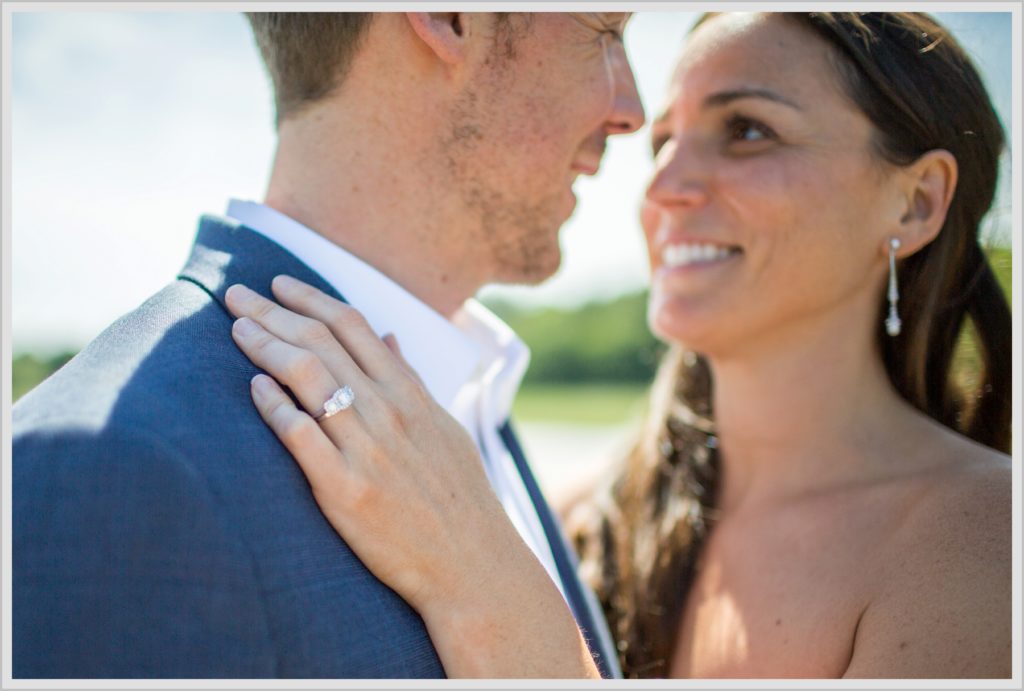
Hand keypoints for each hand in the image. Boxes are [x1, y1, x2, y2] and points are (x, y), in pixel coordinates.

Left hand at [225, 275, 520, 612]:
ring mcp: (367, 449)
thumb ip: (410, 380)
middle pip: (321, 341)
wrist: (472, 564)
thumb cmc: (459, 498)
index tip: (277, 283)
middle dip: (273, 311)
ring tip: (236, 330)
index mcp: (411, 395)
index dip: (311, 297)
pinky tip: (252, 387)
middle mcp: (389, 412)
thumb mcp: (444, 427)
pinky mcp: (345, 490)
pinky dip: (273, 405)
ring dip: (266, 346)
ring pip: (308, 376)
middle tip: (235, 295)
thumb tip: (388, 336)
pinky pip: (300, 434)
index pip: (353, 325)